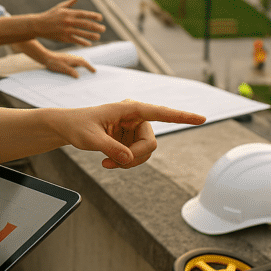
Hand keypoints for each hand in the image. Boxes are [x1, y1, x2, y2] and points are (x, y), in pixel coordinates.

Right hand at [34, 0, 104, 45]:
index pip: (84, 14)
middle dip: (96, 27)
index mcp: (69, 13)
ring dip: (92, 36)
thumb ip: (71, 2)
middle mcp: (68, 21)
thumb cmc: (50, 15)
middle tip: (103, 29)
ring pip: (82, 33)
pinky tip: (89, 44)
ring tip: (98, 37)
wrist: (38, 25)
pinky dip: (83, 42)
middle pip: (85, 24)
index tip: (101, 18)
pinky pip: (76, 40)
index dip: (93, 16)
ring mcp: (66, 30)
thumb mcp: (60, 7)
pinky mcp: (63, 38)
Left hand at [40, 51, 95, 77]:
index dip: (89, 67)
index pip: (84, 63)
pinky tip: (76, 69)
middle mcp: (72, 57)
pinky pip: (74, 63)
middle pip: (82, 61)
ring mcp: (69, 58)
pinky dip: (78, 65)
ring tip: (86, 70)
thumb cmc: (53, 63)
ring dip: (83, 65)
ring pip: (78, 62)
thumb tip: (78, 76)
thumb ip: (70, 71)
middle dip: (88, 65)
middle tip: (92, 71)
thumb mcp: (62, 68)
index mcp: (73, 59)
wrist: (45, 57)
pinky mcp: (65, 60)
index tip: (94, 71)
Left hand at [57, 100, 205, 169]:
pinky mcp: (131, 139)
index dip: (182, 116)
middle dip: (134, 158)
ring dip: (128, 163)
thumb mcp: (89, 138)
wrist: (68, 128)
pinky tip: (107, 162)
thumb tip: (128, 158)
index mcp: (129, 108)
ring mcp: (135, 129)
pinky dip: (124, 163)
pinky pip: (137, 157)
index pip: (161, 112)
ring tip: (106, 163)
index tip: (202, 118)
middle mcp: (136, 116)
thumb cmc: (77, 126)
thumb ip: (110, 148)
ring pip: (145, 153)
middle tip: (111, 163)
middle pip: (150, 143)